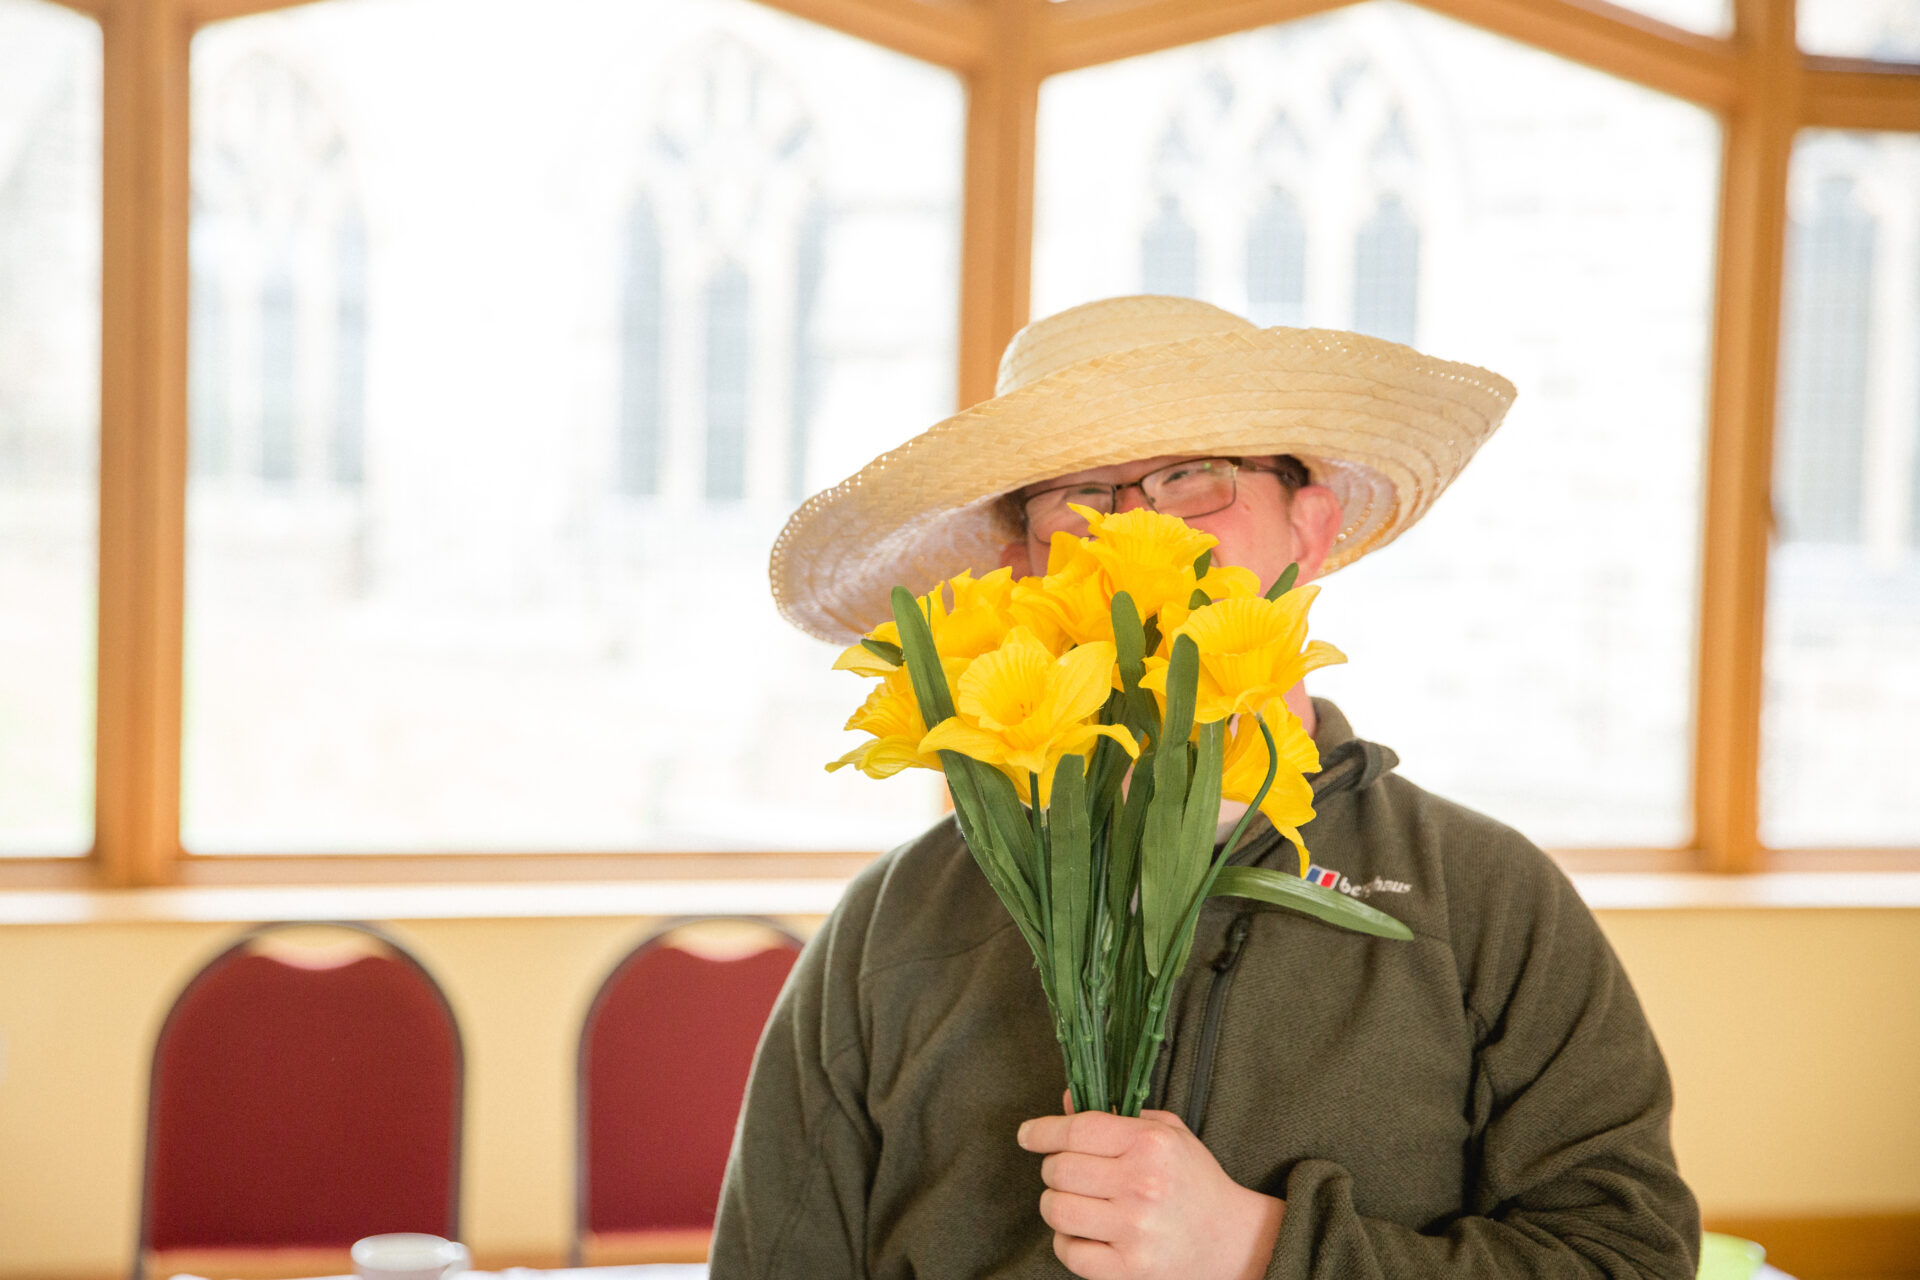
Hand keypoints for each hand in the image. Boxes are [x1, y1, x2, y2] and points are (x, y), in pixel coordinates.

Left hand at [1016, 1107, 1284, 1279]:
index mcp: (1150, 1145)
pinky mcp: (1129, 1269)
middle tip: (1065, 1171)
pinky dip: (1067, 1241)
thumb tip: (1063, 1103)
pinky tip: (1084, 1232)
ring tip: (1074, 1201)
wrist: (1231, 1240)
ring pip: (1057, 1210)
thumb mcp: (1166, 1134)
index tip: (1028, 1135)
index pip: (1077, 1130)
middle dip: (1053, 1168)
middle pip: (1059, 1170)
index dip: (1042, 1131)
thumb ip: (1116, 1116)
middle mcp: (1142, 1185)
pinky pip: (1070, 1252)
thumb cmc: (1194, 1181)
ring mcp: (1134, 1231)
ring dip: (1055, 1204)